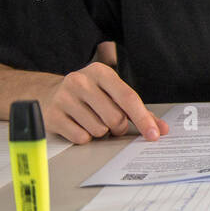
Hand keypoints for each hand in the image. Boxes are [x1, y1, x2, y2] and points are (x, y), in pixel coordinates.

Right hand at [42, 62, 169, 143]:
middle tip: (112, 123)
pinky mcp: (53, 116)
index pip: (128, 98)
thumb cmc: (89, 94)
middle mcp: (81, 81)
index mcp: (101, 72)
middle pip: (115, 118)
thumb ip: (138, 110)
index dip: (143, 119)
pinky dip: (85, 137)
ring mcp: (64, 98)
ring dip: (101, 132)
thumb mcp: (112, 93)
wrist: (48, 93)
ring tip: (92, 120)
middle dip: (119, 127)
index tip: (154, 134)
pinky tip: (79, 125)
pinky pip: (81, 138)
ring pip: (98, 130)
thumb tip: (161, 129)